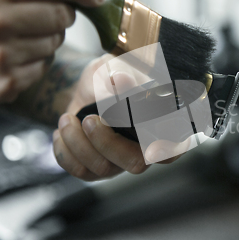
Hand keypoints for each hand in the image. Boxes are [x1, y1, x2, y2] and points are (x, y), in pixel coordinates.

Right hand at [0, 0, 104, 106]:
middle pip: (61, 16)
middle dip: (63, 14)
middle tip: (49, 15)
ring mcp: (2, 57)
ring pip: (55, 43)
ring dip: (48, 38)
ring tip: (19, 36)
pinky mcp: (7, 84)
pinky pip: (43, 67)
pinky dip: (36, 61)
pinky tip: (12, 57)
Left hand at [53, 55, 188, 180]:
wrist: (90, 86)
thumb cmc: (114, 75)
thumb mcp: (116, 67)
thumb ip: (122, 74)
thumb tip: (122, 81)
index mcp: (163, 125)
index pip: (175, 146)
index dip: (165, 149)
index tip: (149, 146)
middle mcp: (147, 148)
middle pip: (136, 164)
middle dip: (107, 143)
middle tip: (90, 119)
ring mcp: (123, 160)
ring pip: (104, 169)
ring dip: (78, 143)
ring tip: (68, 119)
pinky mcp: (100, 167)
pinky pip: (81, 172)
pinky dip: (65, 151)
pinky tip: (63, 132)